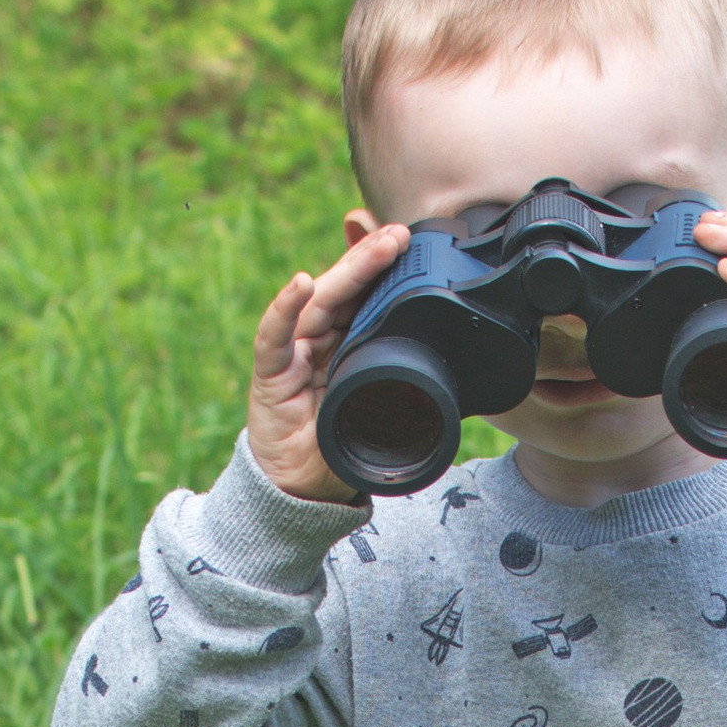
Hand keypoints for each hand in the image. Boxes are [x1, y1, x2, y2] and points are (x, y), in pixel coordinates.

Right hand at [248, 222, 411, 499]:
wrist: (301, 491)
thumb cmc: (340, 449)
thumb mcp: (385, 417)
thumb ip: (406, 394)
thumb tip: (455, 384)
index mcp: (348, 346)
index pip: (365, 298)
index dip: (383, 270)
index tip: (409, 244)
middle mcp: (320, 341)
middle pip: (345, 291)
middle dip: (371, 260)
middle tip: (399, 235)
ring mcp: (294, 353)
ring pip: (318, 303)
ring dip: (344, 272)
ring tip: (372, 248)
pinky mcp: (270, 373)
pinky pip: (274, 337)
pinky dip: (284, 309)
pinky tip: (302, 285)